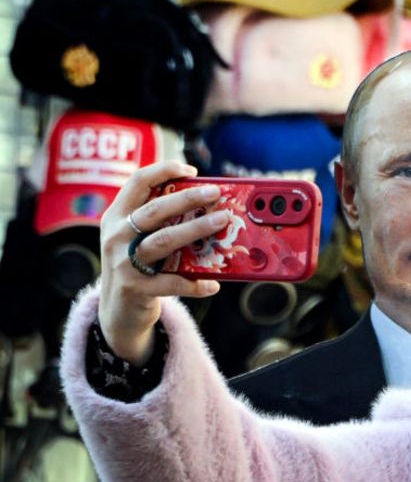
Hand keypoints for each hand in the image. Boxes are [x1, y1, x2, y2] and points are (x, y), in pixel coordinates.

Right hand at [98, 162, 228, 364]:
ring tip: (222, 221)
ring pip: (164, 240)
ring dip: (197, 229)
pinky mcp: (135, 288)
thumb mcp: (135, 238)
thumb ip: (158, 220)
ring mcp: (123, 263)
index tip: (191, 170)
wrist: (117, 311)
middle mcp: (116, 236)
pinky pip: (172, 282)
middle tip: (216, 193)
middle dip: (188, 198)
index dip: (163, 171)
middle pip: (155, 210)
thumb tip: (206, 203)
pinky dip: (195, 283)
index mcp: (116, 217)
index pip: (137, 182)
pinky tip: (214, 284)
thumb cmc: (137, 266)